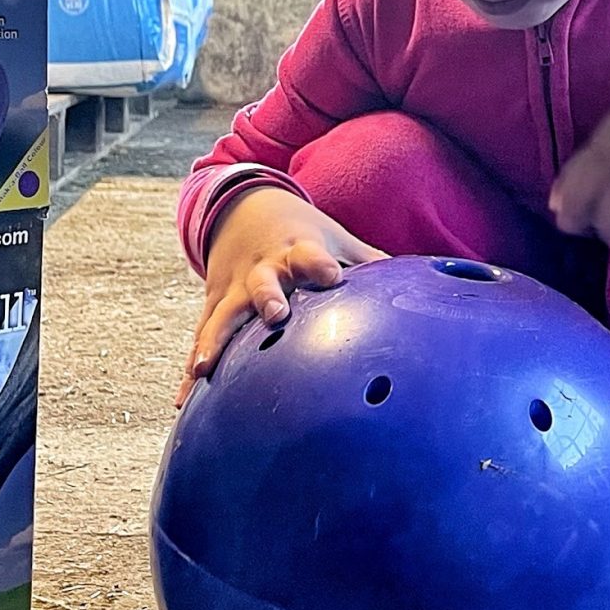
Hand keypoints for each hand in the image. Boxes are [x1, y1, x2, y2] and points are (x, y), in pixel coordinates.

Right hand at [175, 187, 383, 405]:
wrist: (245, 208)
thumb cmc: (305, 235)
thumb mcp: (338, 239)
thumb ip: (371, 266)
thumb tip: (425, 288)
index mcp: (299, 251)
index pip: (313, 256)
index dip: (320, 264)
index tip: (331, 274)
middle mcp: (264, 270)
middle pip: (264, 284)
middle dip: (268, 299)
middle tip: (274, 315)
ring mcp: (234, 289)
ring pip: (222, 317)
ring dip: (213, 343)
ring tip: (204, 371)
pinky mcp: (213, 305)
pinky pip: (201, 338)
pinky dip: (192, 368)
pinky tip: (184, 401)